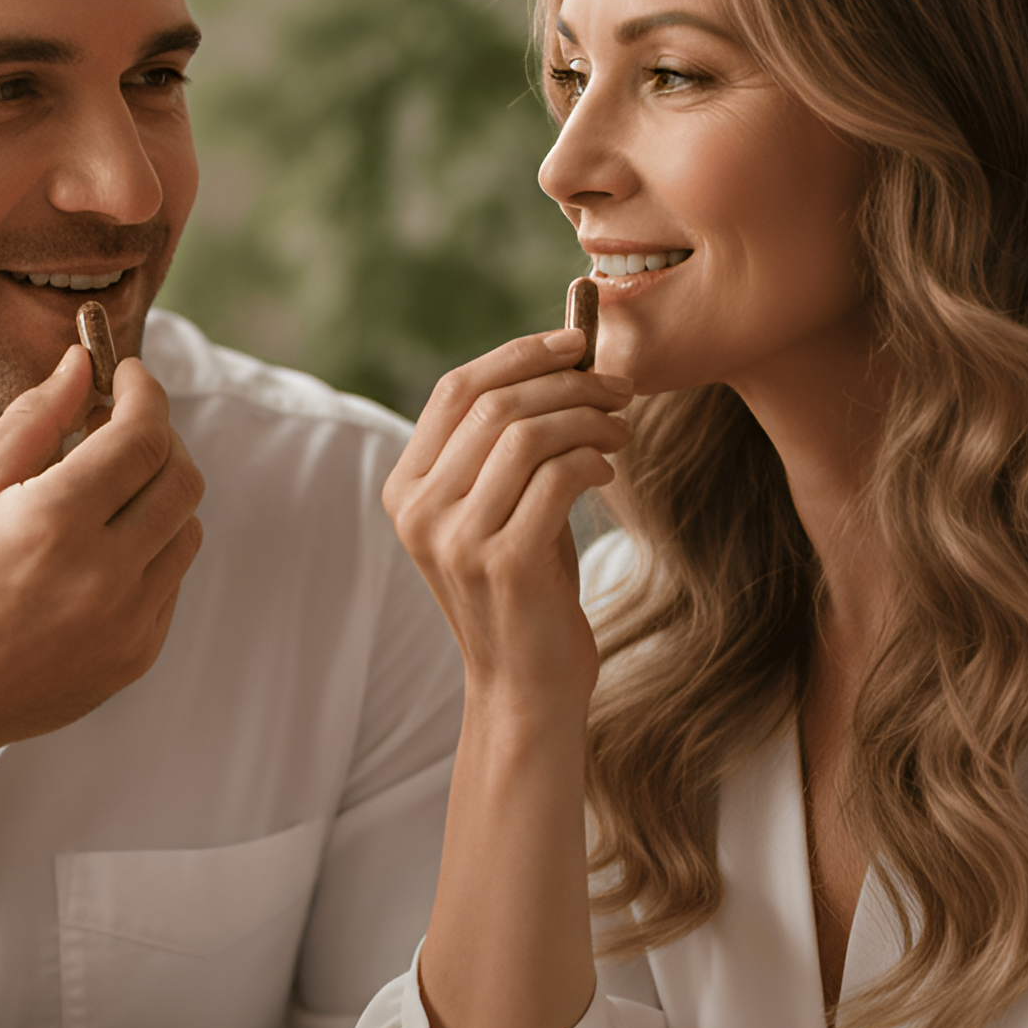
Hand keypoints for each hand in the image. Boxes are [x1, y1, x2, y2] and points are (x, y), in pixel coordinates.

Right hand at [0, 343, 205, 763]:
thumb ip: (33, 420)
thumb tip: (80, 365)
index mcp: (53, 523)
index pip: (142, 437)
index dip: (144, 393)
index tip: (126, 374)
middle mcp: (103, 575)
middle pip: (182, 479)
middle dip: (160, 438)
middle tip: (121, 427)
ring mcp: (127, 622)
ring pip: (185, 530)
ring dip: (159, 495)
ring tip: (107, 493)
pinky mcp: (137, 656)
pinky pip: (171, 582)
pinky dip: (150, 551)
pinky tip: (99, 551)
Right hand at [385, 328, 633, 711]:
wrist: (526, 686)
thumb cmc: (525, 589)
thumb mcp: (500, 509)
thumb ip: (508, 446)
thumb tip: (564, 357)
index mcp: (406, 489)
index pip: (455, 389)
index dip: (518, 353)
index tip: (576, 341)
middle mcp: (420, 510)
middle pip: (495, 403)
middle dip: (569, 381)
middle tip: (620, 387)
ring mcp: (456, 538)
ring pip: (528, 433)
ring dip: (588, 418)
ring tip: (621, 430)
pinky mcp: (502, 563)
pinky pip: (558, 476)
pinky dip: (592, 459)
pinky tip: (607, 471)